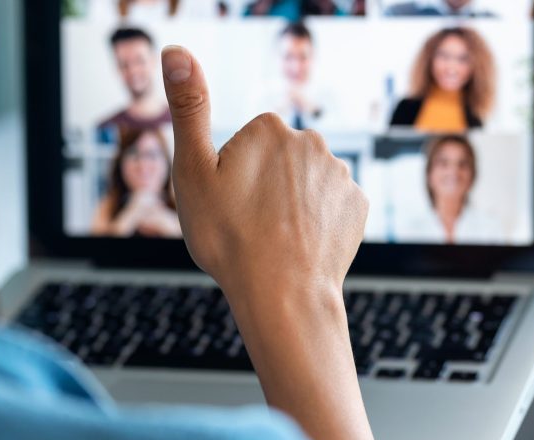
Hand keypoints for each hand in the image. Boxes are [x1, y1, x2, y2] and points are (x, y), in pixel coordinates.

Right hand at [161, 46, 391, 439]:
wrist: (283, 295)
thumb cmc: (230, 236)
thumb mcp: (193, 171)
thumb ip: (187, 108)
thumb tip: (175, 50)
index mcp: (270, 128)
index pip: (244, 144)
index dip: (229, 177)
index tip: (227, 205)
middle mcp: (312, 141)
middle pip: (276, 162)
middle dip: (262, 187)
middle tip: (247, 225)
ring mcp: (340, 175)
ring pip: (303, 186)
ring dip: (290, 206)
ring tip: (273, 240)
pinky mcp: (358, 207)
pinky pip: (329, 209)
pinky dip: (316, 225)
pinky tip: (301, 247)